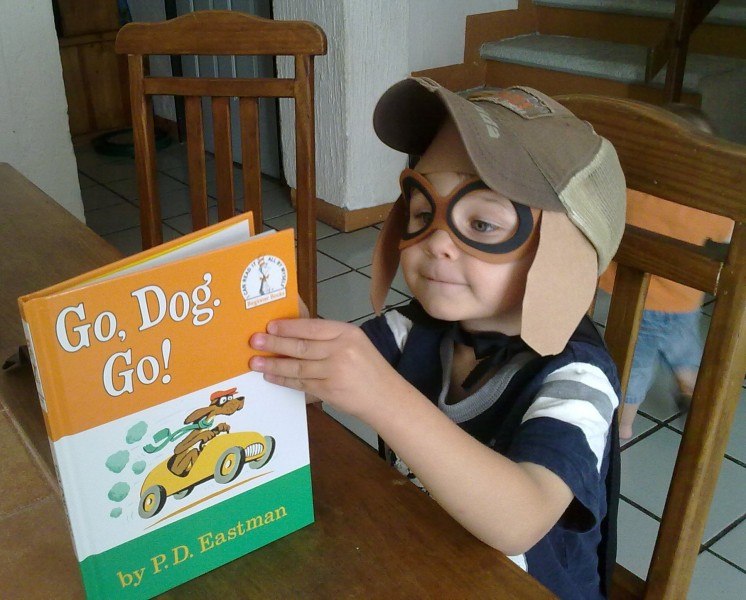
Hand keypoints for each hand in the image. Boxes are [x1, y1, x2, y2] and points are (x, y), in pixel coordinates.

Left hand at [249, 319, 397, 419]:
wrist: (386, 397)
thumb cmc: (368, 367)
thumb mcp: (354, 343)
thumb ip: (328, 338)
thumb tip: (292, 333)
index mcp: (347, 333)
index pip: (312, 327)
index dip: (288, 326)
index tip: (269, 325)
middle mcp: (341, 350)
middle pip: (301, 346)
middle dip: (274, 343)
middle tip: (254, 341)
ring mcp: (335, 372)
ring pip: (297, 366)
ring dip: (273, 364)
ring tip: (255, 362)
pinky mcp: (329, 391)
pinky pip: (301, 384)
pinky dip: (284, 380)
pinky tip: (271, 376)